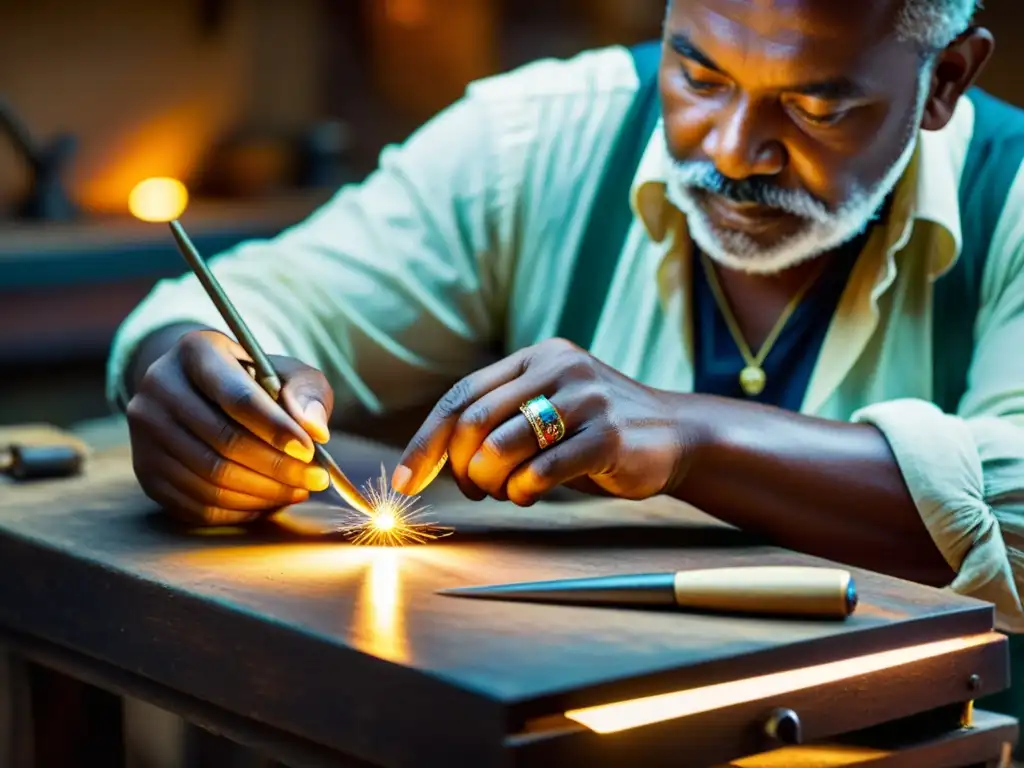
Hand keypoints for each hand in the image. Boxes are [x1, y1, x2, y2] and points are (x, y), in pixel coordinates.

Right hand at [126, 329, 334, 524]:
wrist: (201, 391)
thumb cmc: (254, 380)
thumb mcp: (287, 372)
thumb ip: (307, 392)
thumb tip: (315, 430)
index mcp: (195, 351)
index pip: (236, 397)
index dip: (276, 428)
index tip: (310, 450)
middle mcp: (158, 387)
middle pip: (224, 442)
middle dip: (278, 467)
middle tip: (316, 478)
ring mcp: (144, 433)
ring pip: (210, 478)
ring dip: (264, 492)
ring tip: (298, 489)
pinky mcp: (145, 472)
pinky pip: (196, 505)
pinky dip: (240, 510)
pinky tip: (269, 501)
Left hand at [391, 339, 690, 504]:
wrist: (675, 434)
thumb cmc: (594, 431)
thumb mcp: (547, 409)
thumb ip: (499, 420)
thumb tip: (437, 459)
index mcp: (536, 357)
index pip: (463, 395)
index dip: (427, 440)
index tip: (406, 480)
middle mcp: (558, 368)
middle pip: (475, 421)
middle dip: (459, 466)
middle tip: (472, 489)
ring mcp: (586, 399)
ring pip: (503, 446)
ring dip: (491, 482)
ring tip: (505, 491)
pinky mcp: (607, 435)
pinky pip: (542, 471)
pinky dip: (523, 492)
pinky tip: (531, 495)